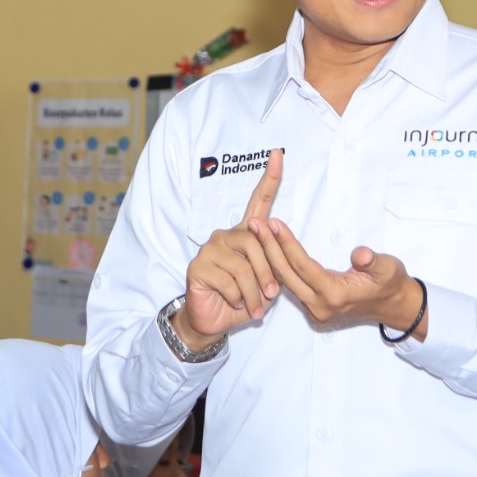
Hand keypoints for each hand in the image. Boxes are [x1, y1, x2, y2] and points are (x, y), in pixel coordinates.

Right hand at [178, 150, 289, 347]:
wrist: (214, 321)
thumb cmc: (243, 298)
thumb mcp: (265, 282)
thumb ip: (273, 265)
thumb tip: (278, 258)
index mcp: (244, 234)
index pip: (258, 202)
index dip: (270, 179)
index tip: (279, 154)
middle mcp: (225, 235)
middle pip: (255, 241)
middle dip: (268, 271)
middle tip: (271, 294)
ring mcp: (209, 249)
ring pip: (242, 265)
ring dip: (253, 290)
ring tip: (255, 306)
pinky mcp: (198, 266)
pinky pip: (227, 280)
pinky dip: (237, 297)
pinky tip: (234, 302)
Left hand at [256, 215, 424, 336]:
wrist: (394, 307)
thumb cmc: (391, 283)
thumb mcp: (389, 268)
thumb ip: (374, 261)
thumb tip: (361, 255)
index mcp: (336, 295)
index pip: (303, 266)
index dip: (286, 244)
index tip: (273, 222)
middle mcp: (320, 306)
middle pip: (287, 274)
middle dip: (268, 247)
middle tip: (254, 223)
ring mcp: (315, 310)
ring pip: (285, 281)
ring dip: (270, 255)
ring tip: (256, 231)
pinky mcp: (313, 309)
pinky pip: (290, 286)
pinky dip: (279, 266)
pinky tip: (268, 248)